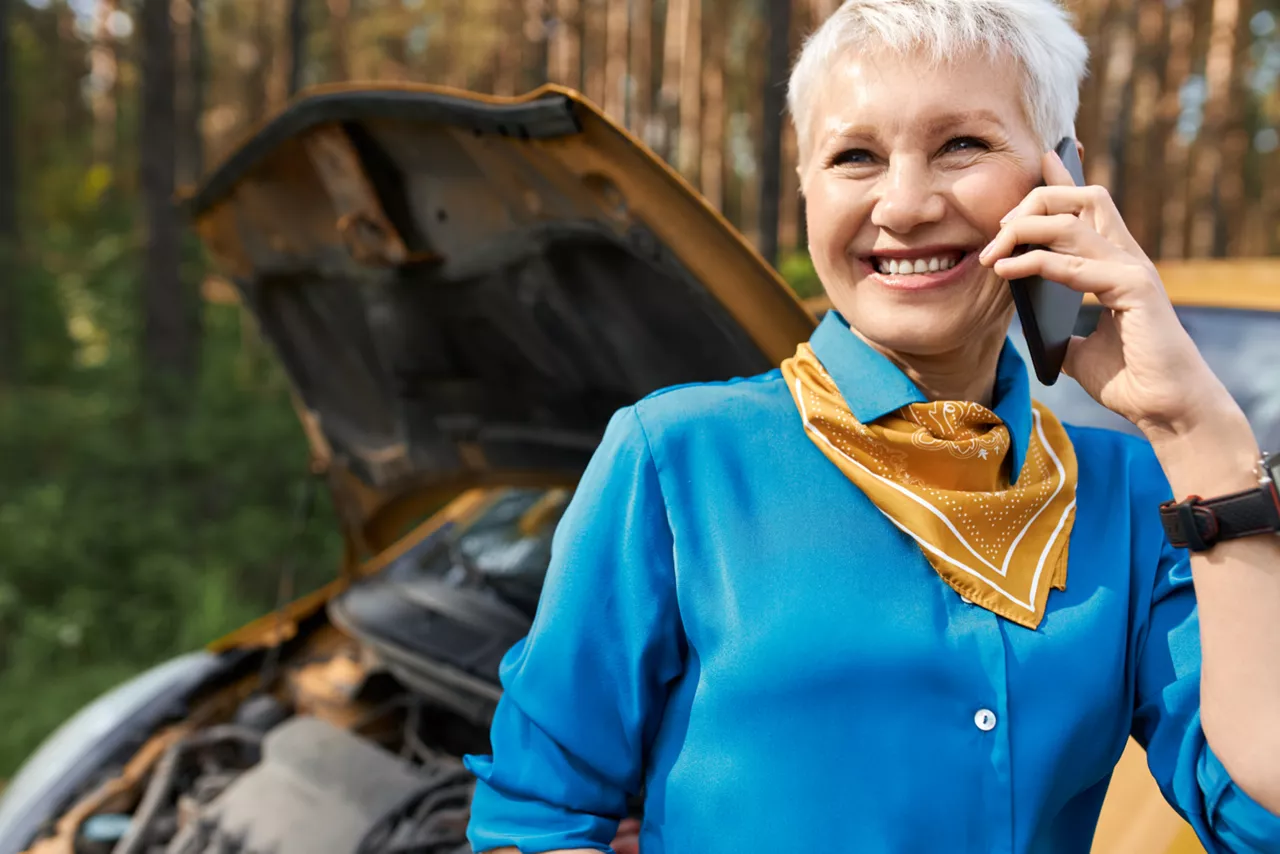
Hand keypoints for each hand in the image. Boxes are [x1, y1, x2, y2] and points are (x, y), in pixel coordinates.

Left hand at [978, 150, 1240, 440]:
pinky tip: (1005, 272)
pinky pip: (1073, 266)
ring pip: (1074, 222)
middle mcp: (1127, 257)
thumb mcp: (1076, 351)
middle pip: (1083, 197)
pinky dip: (1035, 264)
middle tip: (997, 229)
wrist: (1163, 408)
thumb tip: (1027, 329)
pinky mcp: (1133, 290)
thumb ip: (1055, 332)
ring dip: (1025, 229)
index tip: (1038, 159)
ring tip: (991, 252)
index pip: (1089, 206)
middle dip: (1034, 200)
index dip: (1063, 179)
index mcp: (1117, 263)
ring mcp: (1132, 270)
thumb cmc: (1127, 380)